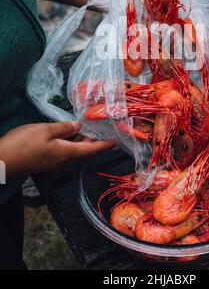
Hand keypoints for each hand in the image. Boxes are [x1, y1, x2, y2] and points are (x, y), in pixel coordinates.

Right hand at [0, 121, 114, 176]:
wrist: (1, 161)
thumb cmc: (23, 144)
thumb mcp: (46, 130)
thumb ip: (64, 127)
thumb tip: (79, 126)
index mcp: (66, 153)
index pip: (91, 149)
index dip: (104, 145)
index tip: (116, 141)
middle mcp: (62, 161)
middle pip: (83, 151)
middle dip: (94, 141)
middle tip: (102, 129)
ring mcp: (53, 163)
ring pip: (73, 151)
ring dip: (81, 141)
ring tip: (87, 129)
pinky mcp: (44, 162)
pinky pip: (63, 152)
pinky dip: (70, 143)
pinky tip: (68, 134)